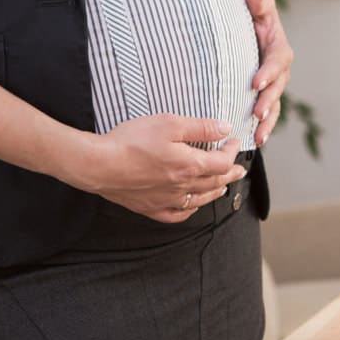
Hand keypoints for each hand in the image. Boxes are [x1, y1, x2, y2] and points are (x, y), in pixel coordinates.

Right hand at [68, 114, 246, 222]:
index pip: (222, 162)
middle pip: (215, 183)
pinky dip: (189, 211)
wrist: (99, 165)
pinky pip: (176, 215)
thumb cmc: (131, 141)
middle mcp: (182, 186)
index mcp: (189, 165)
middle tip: (240, 170)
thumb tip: (225, 128)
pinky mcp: (150, 207)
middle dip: (230, 174)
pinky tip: (191, 206)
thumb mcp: (169, 124)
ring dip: (215, 192)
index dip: (232, 152)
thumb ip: (200, 127)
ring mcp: (167, 200)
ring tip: (223, 187)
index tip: (233, 141)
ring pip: (200, 200)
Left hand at [246, 0, 293, 146]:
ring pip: (274, 106)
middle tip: (256, 113)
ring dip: (268, 121)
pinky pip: (267, 115)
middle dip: (267, 101)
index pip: (276, 61)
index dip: (268, 72)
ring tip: (259, 135)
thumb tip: (253, 0)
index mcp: (278, 49)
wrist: (246, 33)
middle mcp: (279, 71)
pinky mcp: (264, 98)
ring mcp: (273, 86)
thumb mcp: (258, 6)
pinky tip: (255, 140)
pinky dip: (263, 128)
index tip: (255, 83)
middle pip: (277, 88)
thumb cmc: (253, 18)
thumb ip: (260, 2)